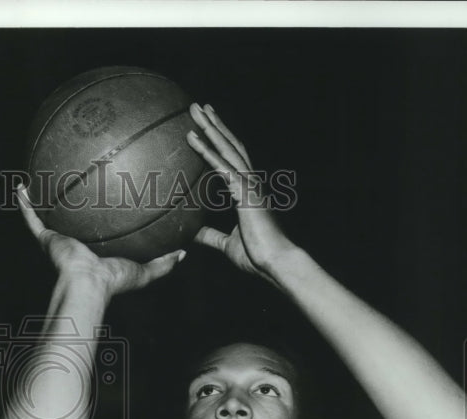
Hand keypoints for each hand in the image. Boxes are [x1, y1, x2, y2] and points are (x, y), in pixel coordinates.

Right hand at [17, 184, 184, 297]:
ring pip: (48, 213)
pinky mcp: (46, 238)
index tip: (106, 194)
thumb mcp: (145, 270)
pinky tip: (21, 186)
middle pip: (72, 217)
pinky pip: (32, 217)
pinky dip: (25, 203)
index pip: (98, 229)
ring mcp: (59, 239)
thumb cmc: (114, 281)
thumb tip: (184, 253)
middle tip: (75, 178)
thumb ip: (163, 263)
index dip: (100, 214)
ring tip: (41, 175)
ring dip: (43, 197)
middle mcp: (75, 242)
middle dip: (71, 201)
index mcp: (95, 249)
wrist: (88, 284)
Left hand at [187, 103, 297, 281]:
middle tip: (199, 106)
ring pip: (227, 148)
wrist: (275, 263)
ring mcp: (249, 184)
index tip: (207, 126)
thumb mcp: (226, 244)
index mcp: (247, 191)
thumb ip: (210, 235)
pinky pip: (222, 166)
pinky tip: (193, 137)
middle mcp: (250, 182)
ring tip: (196, 109)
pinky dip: (207, 151)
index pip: (232, 159)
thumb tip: (191, 233)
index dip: (220, 141)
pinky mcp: (245, 191)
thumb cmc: (257, 256)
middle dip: (215, 124)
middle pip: (230, 145)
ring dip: (211, 127)